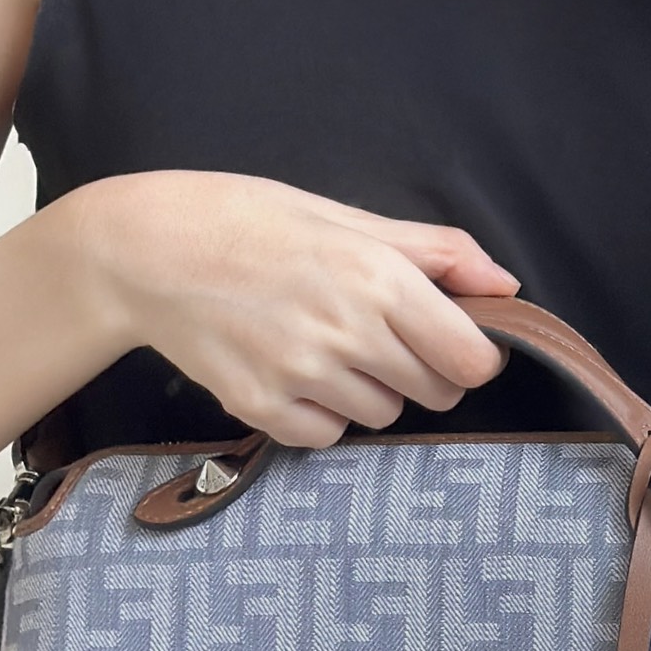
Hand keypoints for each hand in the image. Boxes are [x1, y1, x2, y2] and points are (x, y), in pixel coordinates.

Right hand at [69, 170, 520, 445]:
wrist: (145, 251)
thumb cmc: (247, 220)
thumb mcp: (344, 216)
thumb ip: (434, 254)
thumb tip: (505, 286)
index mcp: (377, 277)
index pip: (471, 360)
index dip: (470, 354)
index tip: (451, 341)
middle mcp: (346, 332)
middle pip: (434, 393)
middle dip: (421, 369)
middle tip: (378, 334)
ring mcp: (302, 376)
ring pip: (382, 415)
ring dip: (369, 389)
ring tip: (323, 344)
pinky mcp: (262, 408)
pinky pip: (327, 434)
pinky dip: (321, 412)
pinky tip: (291, 370)